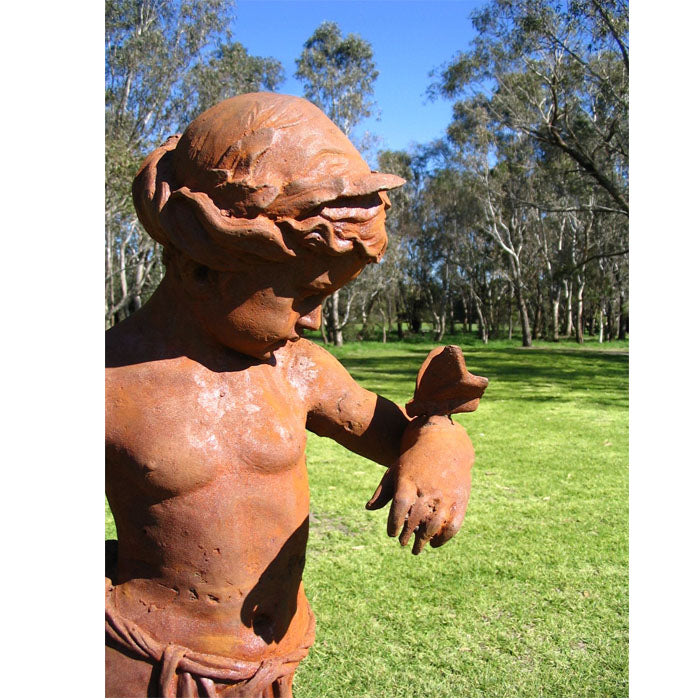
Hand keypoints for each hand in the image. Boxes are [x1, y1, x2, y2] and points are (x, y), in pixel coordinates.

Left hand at [366, 415, 473, 553]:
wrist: (445, 444)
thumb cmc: (415, 460)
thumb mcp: (395, 470)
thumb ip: (383, 491)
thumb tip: (369, 509)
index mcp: (409, 482)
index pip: (400, 508)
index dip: (394, 523)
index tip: (392, 533)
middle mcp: (427, 490)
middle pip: (416, 519)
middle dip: (408, 535)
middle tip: (403, 543)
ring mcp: (445, 496)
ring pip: (434, 525)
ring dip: (424, 540)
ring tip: (416, 547)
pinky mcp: (460, 501)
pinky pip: (452, 526)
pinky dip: (444, 538)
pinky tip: (435, 542)